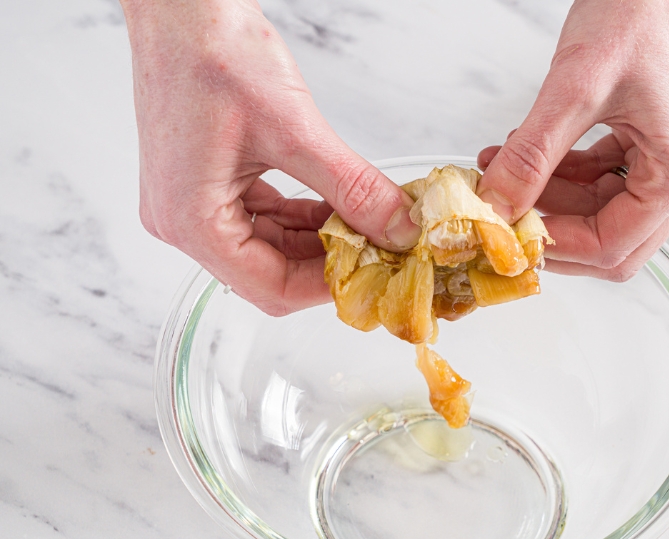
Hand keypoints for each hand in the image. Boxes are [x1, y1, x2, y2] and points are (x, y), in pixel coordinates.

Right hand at [121, 0, 418, 314]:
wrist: (178, 1)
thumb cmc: (211, 47)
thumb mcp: (294, 127)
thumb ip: (352, 187)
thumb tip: (399, 228)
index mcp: (190, 223)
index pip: (273, 289)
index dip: (330, 286)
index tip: (376, 271)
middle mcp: (181, 224)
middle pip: (270, 276)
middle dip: (327, 263)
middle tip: (379, 246)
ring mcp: (190, 206)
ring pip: (269, 250)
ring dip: (317, 240)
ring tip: (364, 221)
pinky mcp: (204, 185)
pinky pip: (260, 219)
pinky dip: (300, 217)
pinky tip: (335, 205)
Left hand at [476, 0, 668, 280]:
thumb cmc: (643, 6)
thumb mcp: (576, 86)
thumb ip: (534, 154)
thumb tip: (499, 204)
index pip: (614, 247)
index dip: (558, 248)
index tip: (513, 237)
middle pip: (615, 244)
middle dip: (557, 234)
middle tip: (508, 219)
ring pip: (607, 216)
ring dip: (555, 204)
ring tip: (507, 176)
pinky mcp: (657, 142)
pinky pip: (608, 182)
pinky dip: (569, 179)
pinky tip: (532, 159)